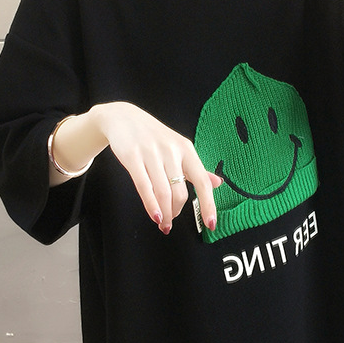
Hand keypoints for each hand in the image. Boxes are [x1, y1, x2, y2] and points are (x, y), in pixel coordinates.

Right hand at [89, 102, 221, 234]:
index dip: (209, 205)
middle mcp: (172, 151)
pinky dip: (151, 205)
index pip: (202, 182)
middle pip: (180, 192)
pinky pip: (144, 187)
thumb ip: (198, 169)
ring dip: (164, 213)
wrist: (124, 118)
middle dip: (176, 212)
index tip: (210, 224)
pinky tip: (155, 216)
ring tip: (163, 222)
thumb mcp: (180, 149)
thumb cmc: (155, 137)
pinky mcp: (133, 157)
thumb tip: (218, 183)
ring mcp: (152, 154)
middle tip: (171, 221)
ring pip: (163, 192)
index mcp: (187, 150)